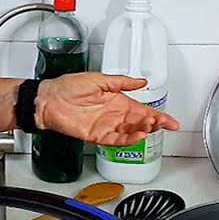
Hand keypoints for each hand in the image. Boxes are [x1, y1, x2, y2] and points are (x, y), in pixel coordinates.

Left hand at [35, 73, 179, 146]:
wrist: (48, 99)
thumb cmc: (68, 87)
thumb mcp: (99, 79)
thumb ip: (122, 82)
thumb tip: (142, 81)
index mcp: (117, 101)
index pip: (142, 110)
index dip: (158, 115)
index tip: (170, 121)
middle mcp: (114, 115)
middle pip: (140, 122)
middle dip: (154, 124)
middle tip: (164, 124)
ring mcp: (106, 126)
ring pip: (130, 132)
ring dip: (142, 131)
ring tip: (152, 127)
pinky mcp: (96, 135)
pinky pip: (115, 140)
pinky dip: (127, 140)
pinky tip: (137, 136)